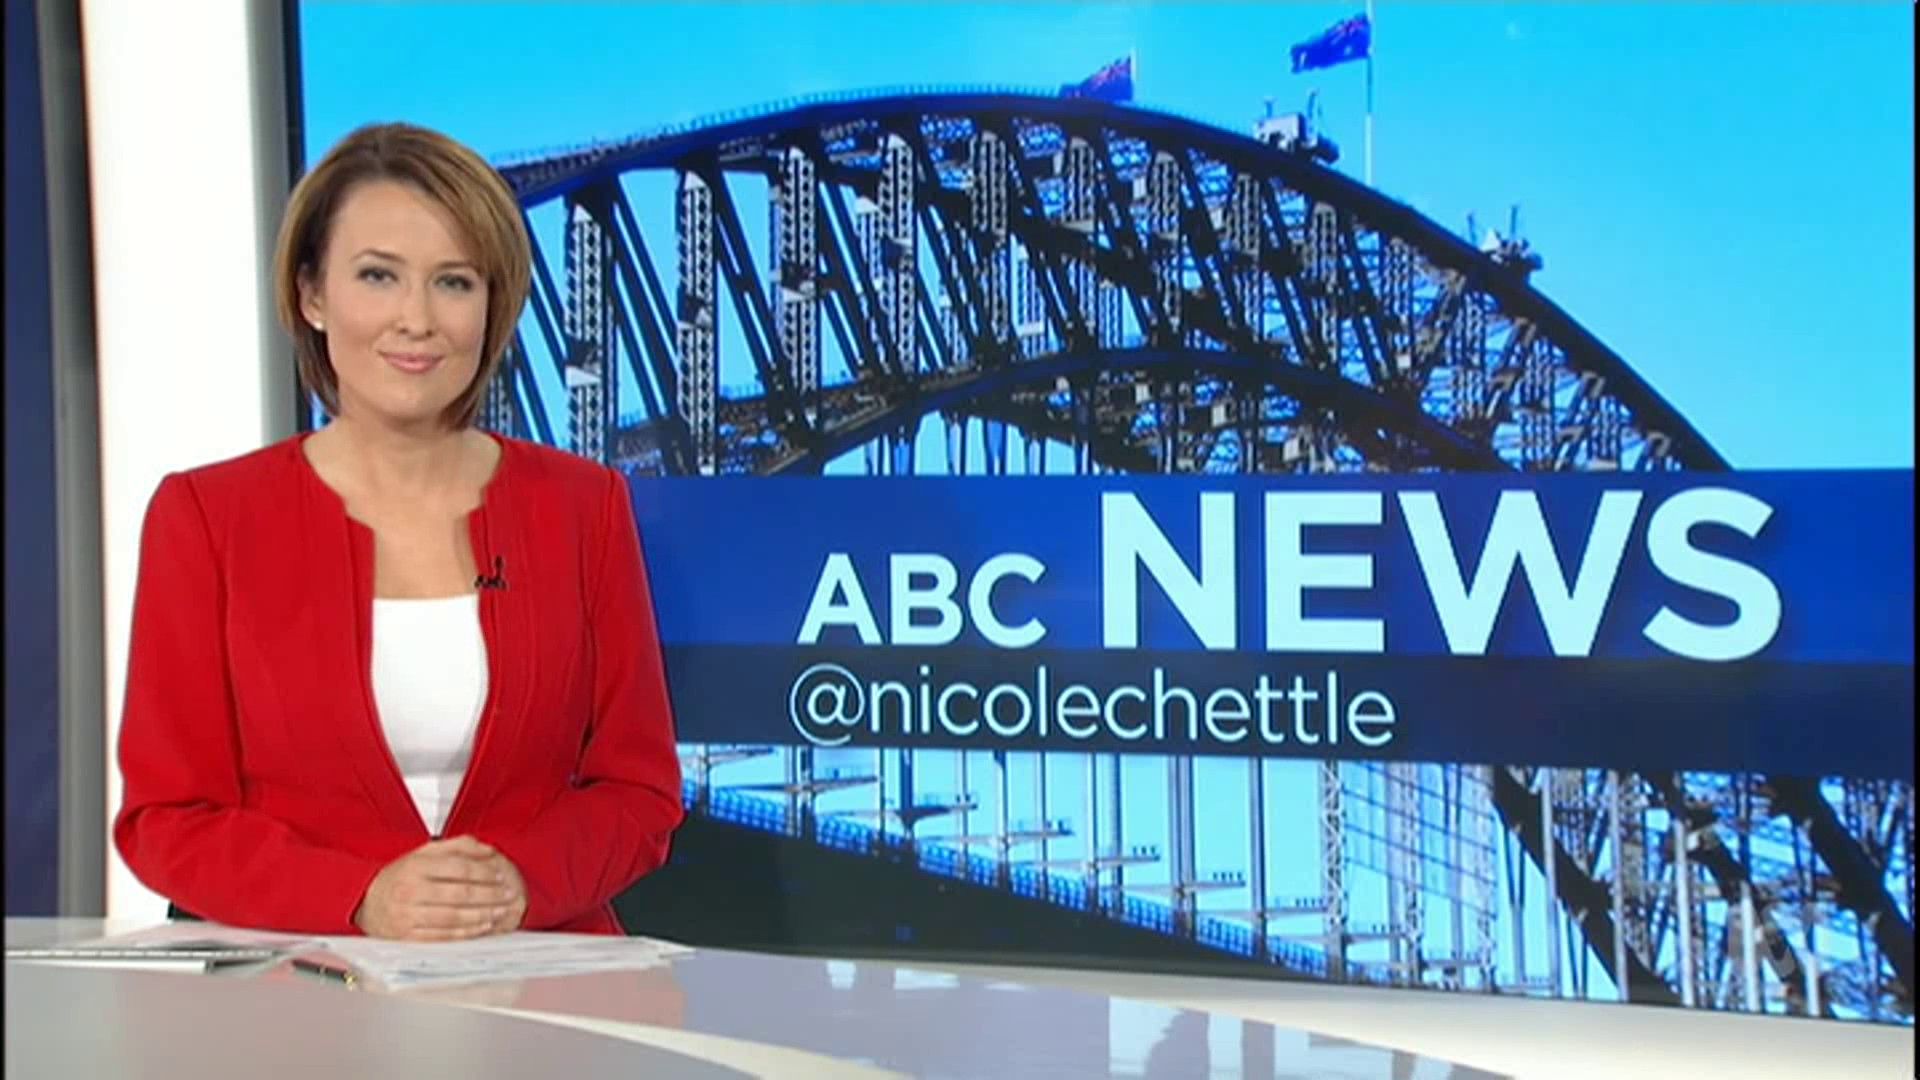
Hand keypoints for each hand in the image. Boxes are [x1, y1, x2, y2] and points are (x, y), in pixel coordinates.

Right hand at [353, 836, 521, 940]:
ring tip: (500, 911)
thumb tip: (487, 849)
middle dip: (490, 895)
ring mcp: (408, 916)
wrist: (365, 902)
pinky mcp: (408, 937)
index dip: (484, 871)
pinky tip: (482, 927)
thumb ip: (458, 846)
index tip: (501, 875)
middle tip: (508, 894)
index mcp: (415, 866)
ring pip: (454, 917)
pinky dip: (467, 932)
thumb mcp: (424, 853)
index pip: (458, 868)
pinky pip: (443, 936)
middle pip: (460, 894)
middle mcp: (410, 891)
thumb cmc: (400, 877)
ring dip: (483, 915)